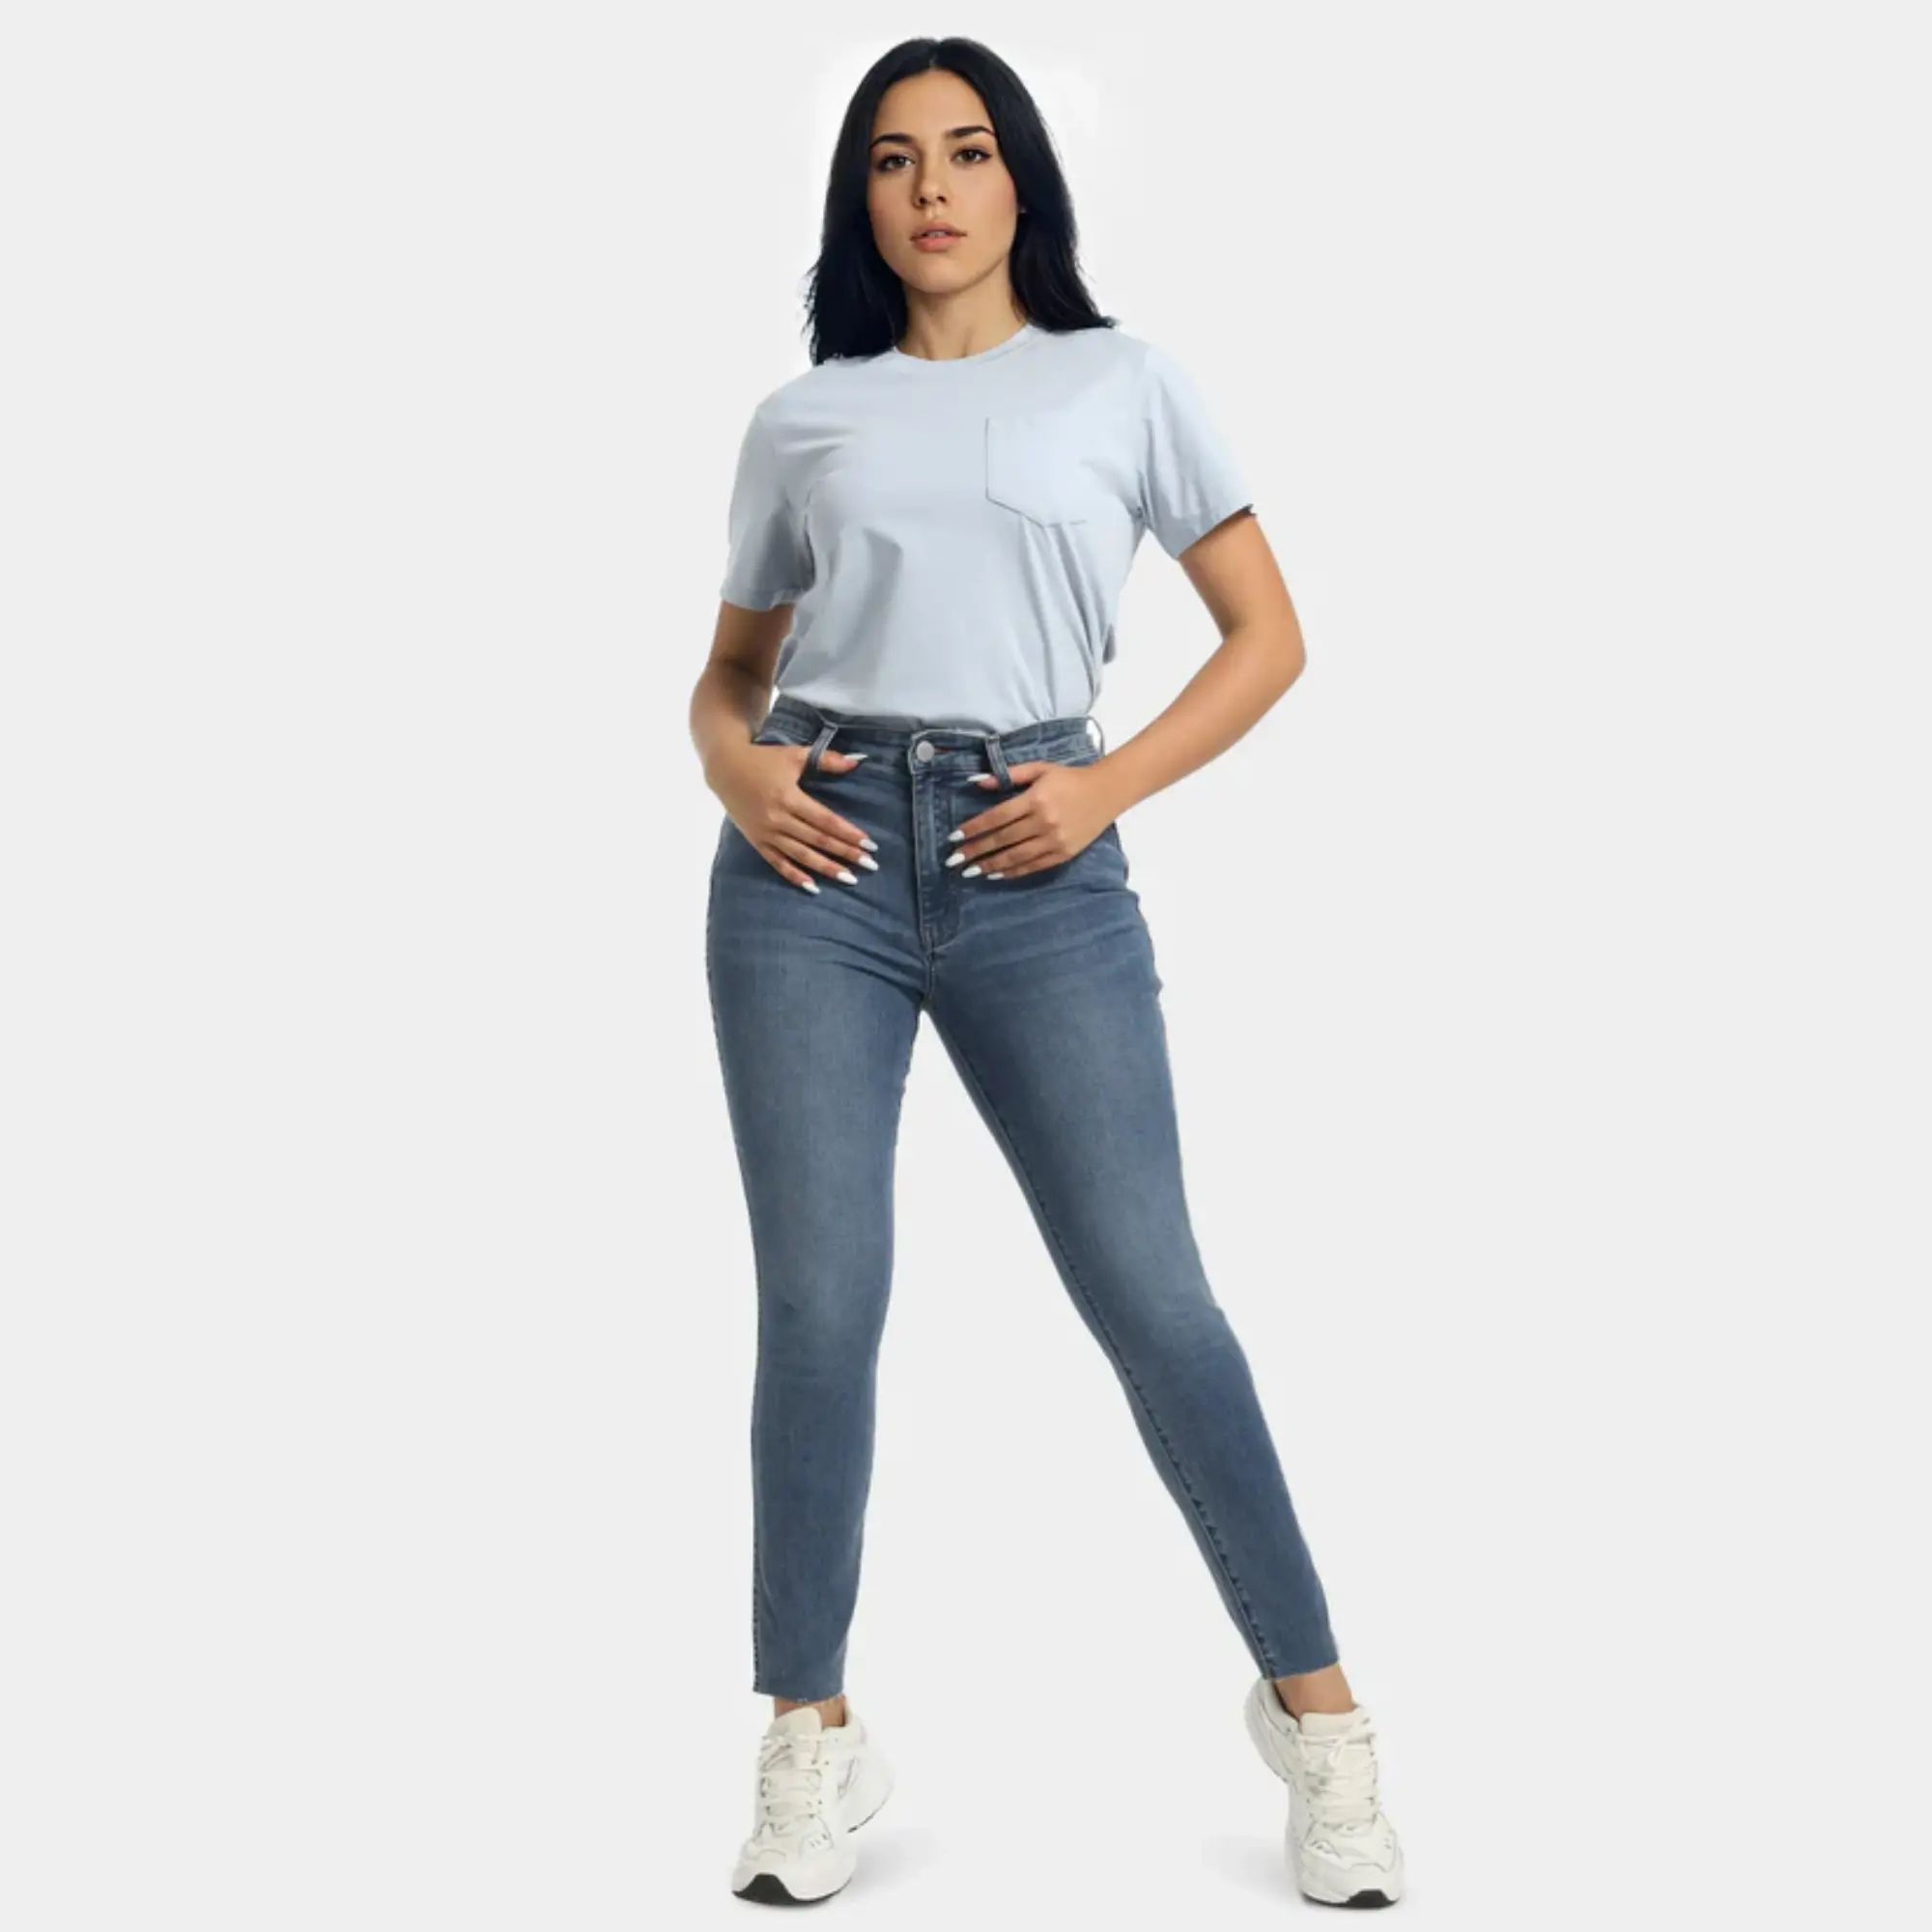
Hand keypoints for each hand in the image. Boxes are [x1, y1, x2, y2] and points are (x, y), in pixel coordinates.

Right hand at [709, 741, 877, 892]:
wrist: (724, 768)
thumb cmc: (763, 759)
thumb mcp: (795, 755)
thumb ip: (827, 760)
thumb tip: (856, 762)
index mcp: (789, 797)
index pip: (825, 820)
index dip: (848, 833)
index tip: (870, 844)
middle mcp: (778, 818)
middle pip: (817, 840)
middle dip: (845, 853)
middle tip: (869, 865)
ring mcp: (766, 832)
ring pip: (801, 855)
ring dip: (826, 868)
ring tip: (849, 879)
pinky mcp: (757, 841)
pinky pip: (777, 862)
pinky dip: (794, 875)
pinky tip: (813, 887)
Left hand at [947, 758, 1117, 879]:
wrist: (1106, 791)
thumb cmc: (1069, 778)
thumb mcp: (1039, 769)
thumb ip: (1009, 775)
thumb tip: (977, 781)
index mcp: (1036, 799)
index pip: (997, 817)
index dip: (974, 828)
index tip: (954, 837)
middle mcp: (1044, 822)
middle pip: (1002, 839)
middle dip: (975, 850)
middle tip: (953, 860)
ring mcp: (1055, 840)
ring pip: (1016, 856)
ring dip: (990, 865)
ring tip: (971, 871)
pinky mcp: (1064, 853)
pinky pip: (1033, 866)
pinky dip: (1013, 871)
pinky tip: (996, 874)